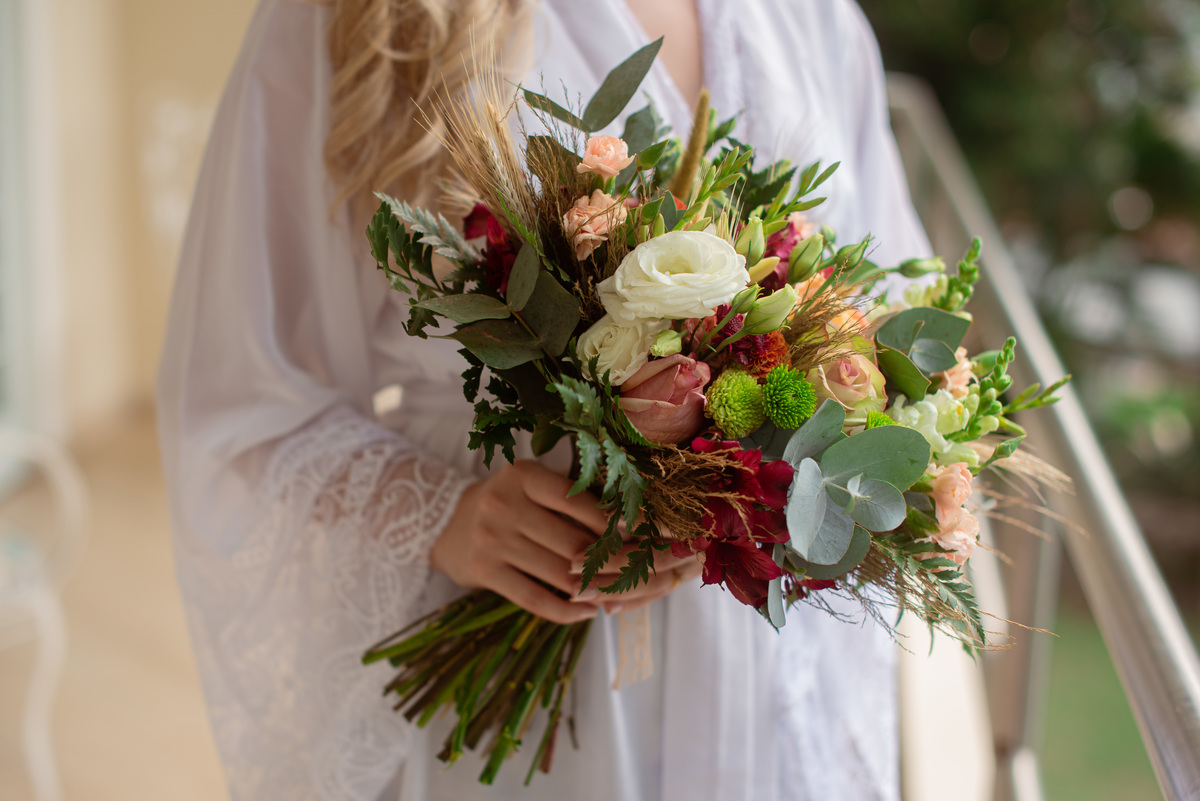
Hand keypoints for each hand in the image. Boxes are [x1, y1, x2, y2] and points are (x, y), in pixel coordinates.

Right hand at [431, 460, 699, 623]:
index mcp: (525, 475)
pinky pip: (536, 599)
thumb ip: (574, 497)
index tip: (654, 535)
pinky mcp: (483, 573)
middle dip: (619, 561)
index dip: (622, 521)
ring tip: (625, 594)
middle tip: (650, 572)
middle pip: (576, 542)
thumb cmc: (508, 502)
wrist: (442, 524)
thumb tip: (638, 523)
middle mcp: (506, 504)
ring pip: (561, 573)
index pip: (583, 502)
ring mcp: (492, 540)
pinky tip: (589, 612)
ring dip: (599, 589)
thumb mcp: (533, 485)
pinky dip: (568, 610)